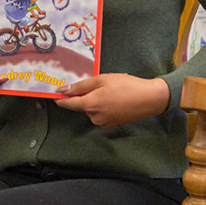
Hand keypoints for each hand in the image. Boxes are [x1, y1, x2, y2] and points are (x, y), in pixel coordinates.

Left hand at [54, 74, 169, 128]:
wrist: (150, 98)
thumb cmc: (126, 86)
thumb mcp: (102, 80)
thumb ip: (80, 86)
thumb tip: (63, 90)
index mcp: (90, 105)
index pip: (69, 104)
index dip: (61, 98)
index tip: (55, 94)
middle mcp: (94, 117)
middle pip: (82, 105)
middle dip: (86, 95)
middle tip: (100, 84)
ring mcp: (104, 123)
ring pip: (92, 109)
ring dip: (96, 100)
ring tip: (112, 91)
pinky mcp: (112, 125)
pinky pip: (101, 114)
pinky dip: (104, 106)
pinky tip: (116, 99)